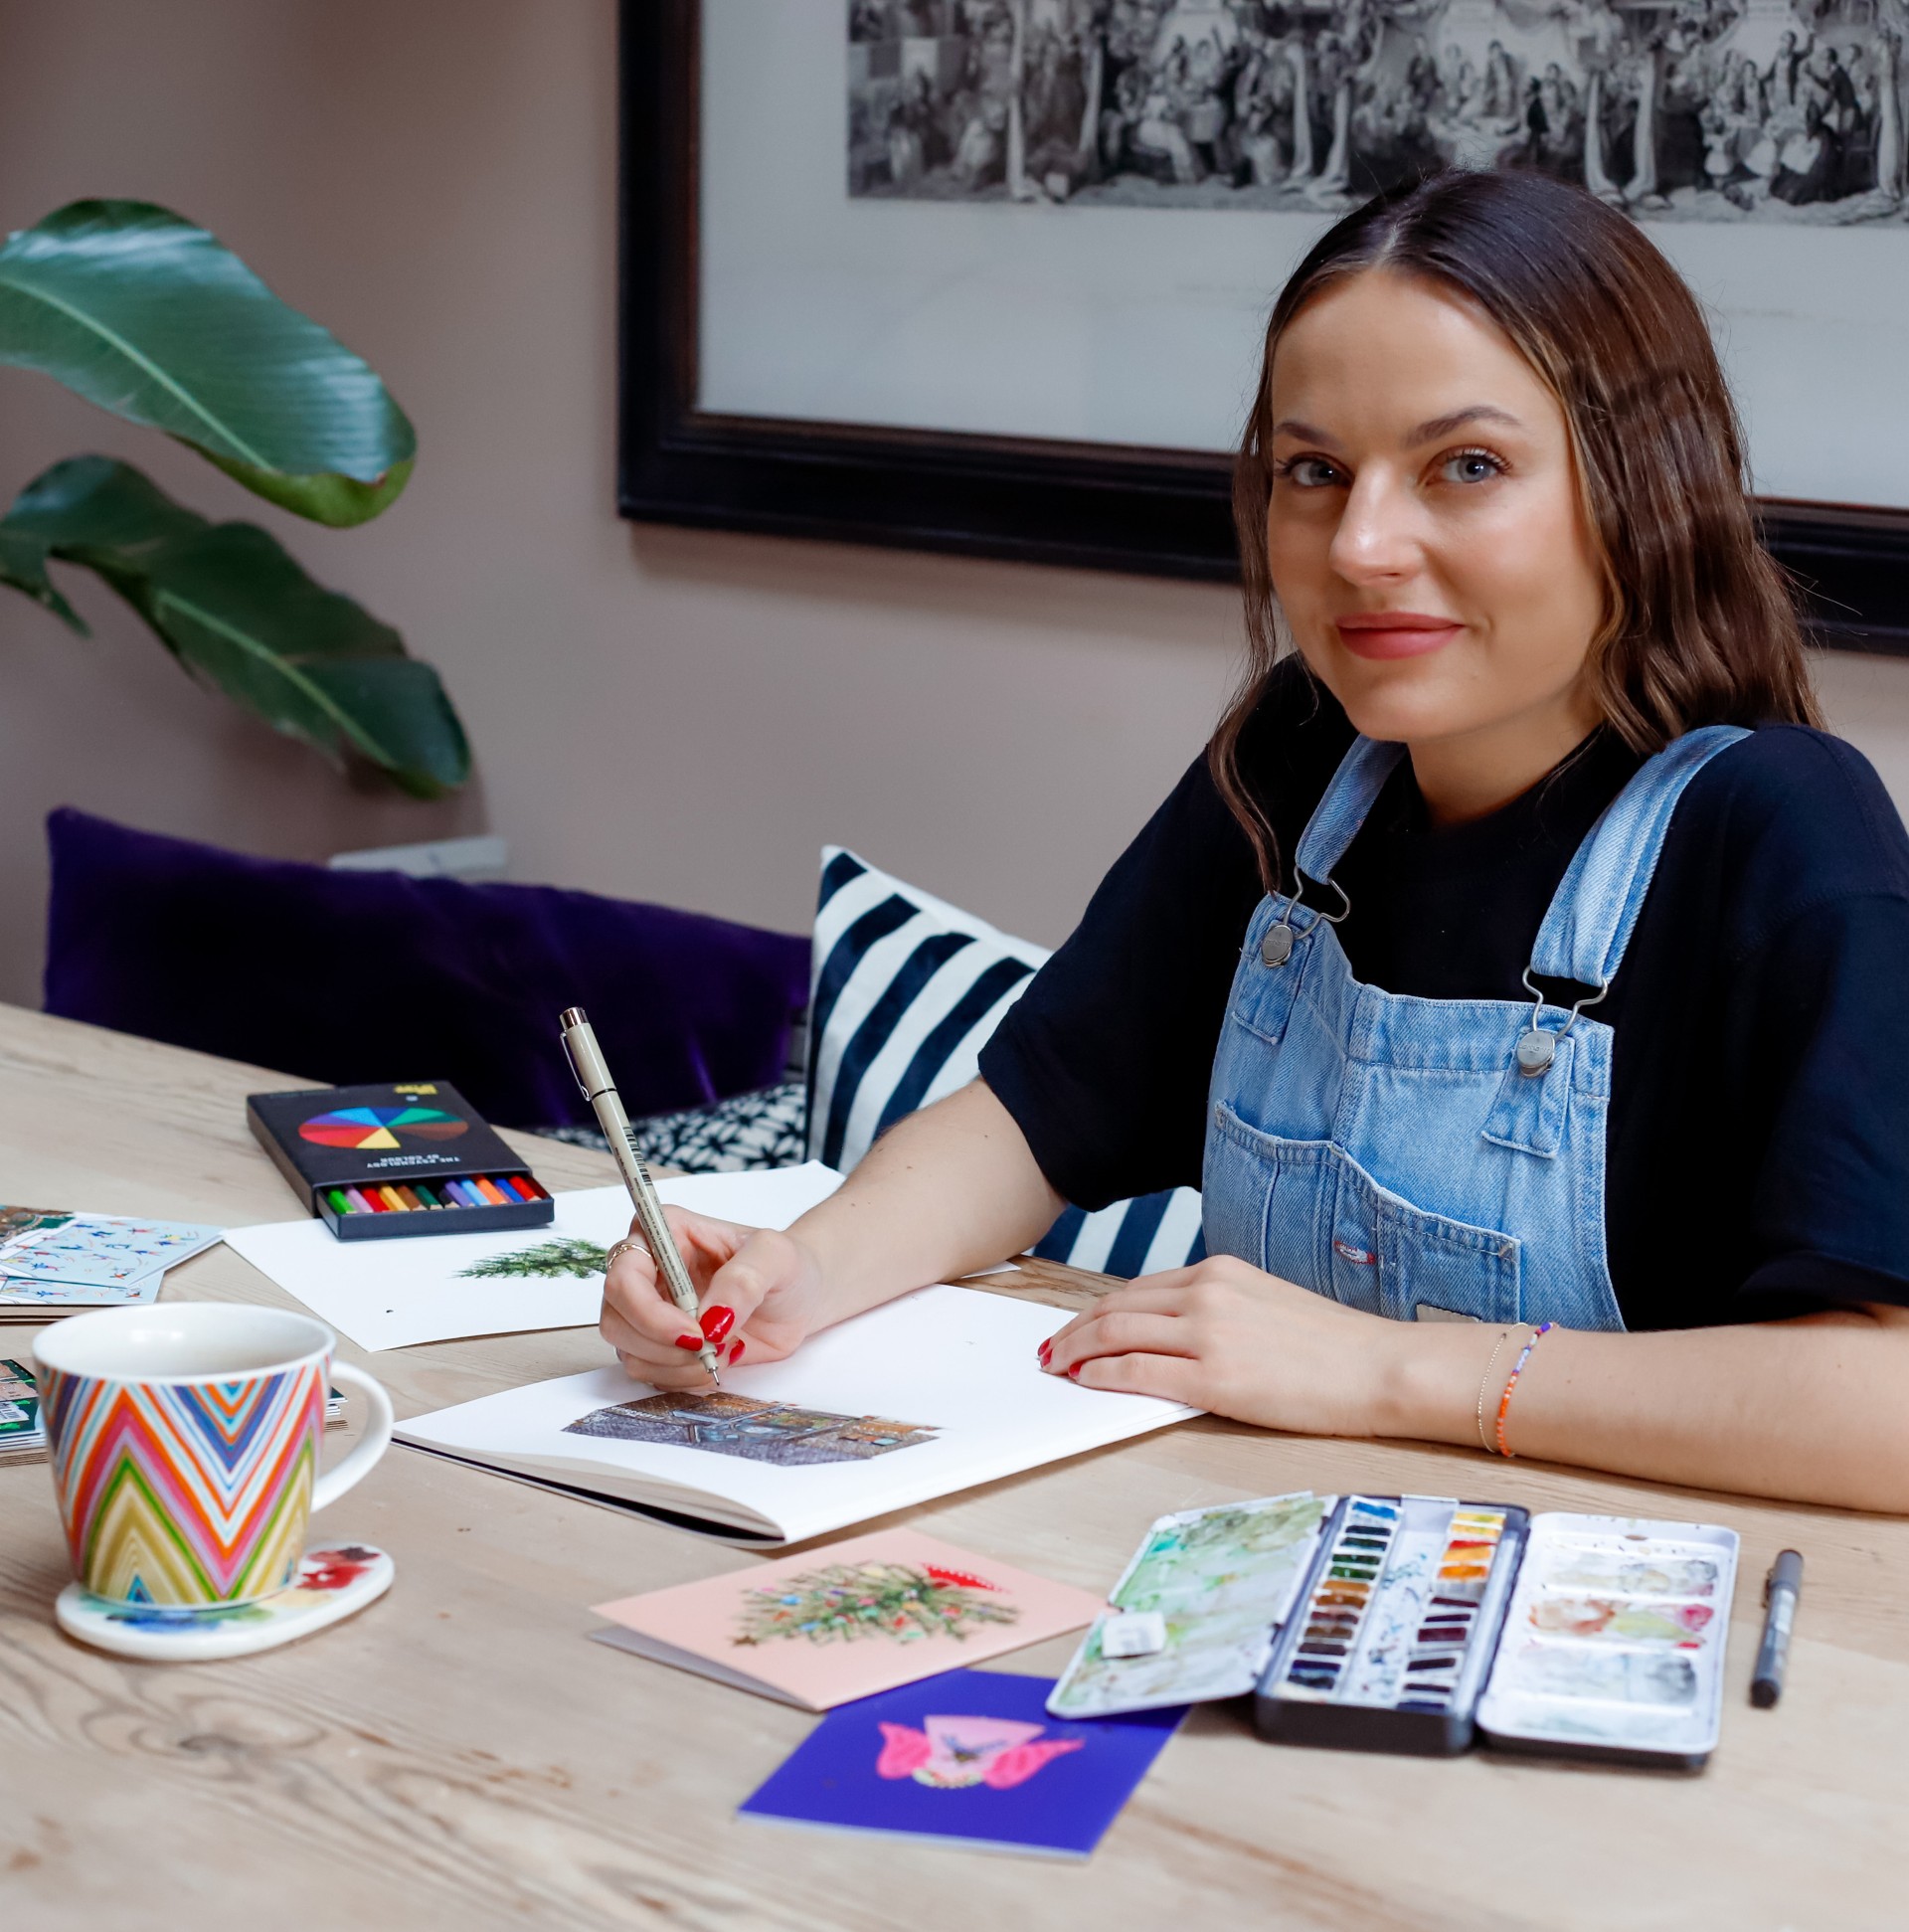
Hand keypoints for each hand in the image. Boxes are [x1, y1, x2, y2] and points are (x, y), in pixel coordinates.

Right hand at [598, 1207, 830, 1388]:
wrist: (800, 1297)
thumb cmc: (786, 1265)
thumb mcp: (776, 1257)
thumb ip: (743, 1280)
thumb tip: (710, 1319)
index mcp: (665, 1233)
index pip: (623, 1275)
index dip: (649, 1312)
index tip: (695, 1331)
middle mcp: (648, 1271)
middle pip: (616, 1320)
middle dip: (662, 1345)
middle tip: (711, 1347)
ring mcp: (649, 1311)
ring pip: (629, 1353)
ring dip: (676, 1365)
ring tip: (724, 1349)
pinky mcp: (660, 1345)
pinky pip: (651, 1374)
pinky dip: (684, 1377)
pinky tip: (719, 1359)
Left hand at [1036, 1254, 1400, 1436]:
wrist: (1382, 1368)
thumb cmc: (1334, 1347)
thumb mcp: (1266, 1306)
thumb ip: (1217, 1312)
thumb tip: (1171, 1336)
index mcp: (1220, 1272)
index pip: (1138, 1288)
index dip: (1098, 1310)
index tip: (1078, 1326)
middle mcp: (1207, 1293)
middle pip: (1115, 1307)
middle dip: (1075, 1329)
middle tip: (1051, 1348)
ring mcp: (1209, 1333)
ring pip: (1116, 1335)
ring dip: (1076, 1351)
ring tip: (1057, 1366)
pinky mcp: (1215, 1377)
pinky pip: (1136, 1371)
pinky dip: (1100, 1375)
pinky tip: (1085, 1381)